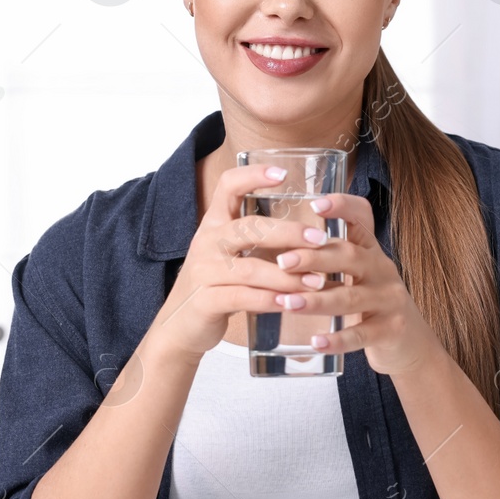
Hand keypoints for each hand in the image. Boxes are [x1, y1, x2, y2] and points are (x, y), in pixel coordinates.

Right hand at [147, 164, 324, 364]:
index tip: (283, 173)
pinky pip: (242, 298)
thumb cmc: (215, 285)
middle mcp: (206, 242)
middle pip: (249, 228)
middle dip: (289, 233)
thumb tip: (308, 233)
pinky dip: (269, 300)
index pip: (228, 186)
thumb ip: (257, 240)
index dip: (253, 175)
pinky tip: (290, 303)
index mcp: (214, 223)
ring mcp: (203, 271)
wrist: (179, 326)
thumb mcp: (229, 254)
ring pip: (250, 269)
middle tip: (320, 240)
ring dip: (287, 276)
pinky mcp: (204, 301)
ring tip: (316, 282)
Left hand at [270, 192, 442, 377]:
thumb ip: (329, 261)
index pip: (362, 218)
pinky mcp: (391, 329)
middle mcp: (382, 269)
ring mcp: (389, 299)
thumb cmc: (370, 303)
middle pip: (350, 256)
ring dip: (317, 300)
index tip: (316, 204)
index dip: (342, 207)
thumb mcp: (357, 275)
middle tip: (283, 262)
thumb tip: (277, 249)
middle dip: (314, 258)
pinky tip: (316, 343)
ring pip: (350, 297)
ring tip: (287, 304)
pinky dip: (337, 339)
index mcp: (370, 250)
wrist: (410, 341)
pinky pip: (361, 334)